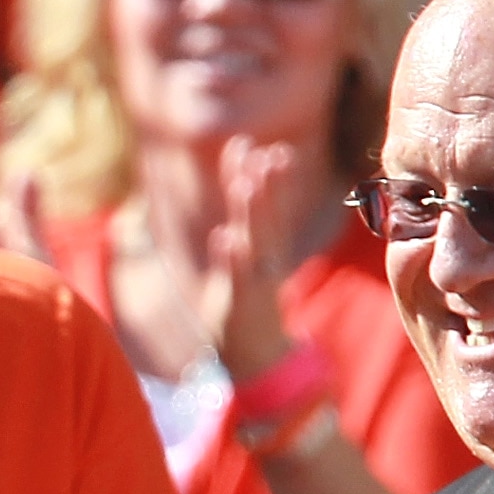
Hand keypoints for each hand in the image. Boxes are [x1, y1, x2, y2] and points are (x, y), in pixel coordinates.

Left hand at [202, 136, 301, 375]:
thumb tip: (242, 145)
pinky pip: (236, 278)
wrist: (255, 349)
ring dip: (252, 213)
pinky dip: (231, 259)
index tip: (266, 149)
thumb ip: (241, 195)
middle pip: (267, 217)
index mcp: (266, 241)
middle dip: (268, 188)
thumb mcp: (246, 240)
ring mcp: (254, 279)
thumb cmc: (248, 290)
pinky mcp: (240, 301)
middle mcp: (265, 256)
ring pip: (255, 242)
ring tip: (246, 183)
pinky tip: (225, 238)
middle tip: (268, 157)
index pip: (263, 203)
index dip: (263, 177)